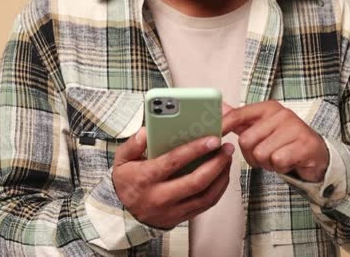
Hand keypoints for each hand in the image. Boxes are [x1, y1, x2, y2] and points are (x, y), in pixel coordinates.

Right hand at [112, 127, 233, 229]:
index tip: (212, 139)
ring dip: (221, 176)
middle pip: (195, 181)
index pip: (173, 162)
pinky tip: (223, 174)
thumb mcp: (122, 160)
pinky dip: (219, 189)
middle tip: (226, 148)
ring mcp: (172, 210)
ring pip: (205, 195)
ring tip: (227, 159)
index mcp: (145, 178)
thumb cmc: (128, 181)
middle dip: (216, 163)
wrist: (125, 213)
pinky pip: (206, 204)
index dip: (195, 150)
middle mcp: (160, 197)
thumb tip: (146, 131)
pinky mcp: (181, 218)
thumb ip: (133, 144)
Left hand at [222, 100, 328, 181]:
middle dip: (252, 155)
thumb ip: (240, 119)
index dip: (223, 126)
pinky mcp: (304, 144)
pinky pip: (277, 161)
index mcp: (268, 108)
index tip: (214, 136)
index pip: (238, 115)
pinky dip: (280, 168)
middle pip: (246, 141)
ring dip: (267, 163)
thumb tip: (219, 107)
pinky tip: (288, 162)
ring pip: (261, 153)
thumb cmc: (284, 142)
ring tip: (278, 157)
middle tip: (266, 155)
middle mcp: (281, 114)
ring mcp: (294, 127)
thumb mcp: (261, 128)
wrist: (316, 154)